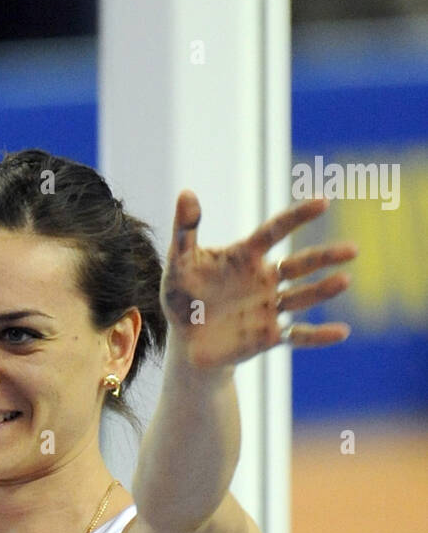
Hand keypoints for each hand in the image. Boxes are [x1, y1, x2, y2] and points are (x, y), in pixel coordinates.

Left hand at [161, 191, 356, 367]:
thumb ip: (185, 230)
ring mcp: (270, 308)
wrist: (185, 339)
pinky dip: (318, 335)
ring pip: (303, 297)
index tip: (323, 202)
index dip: (298, 216)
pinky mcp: (269, 336)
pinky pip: (298, 335)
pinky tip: (341, 331)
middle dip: (325, 257)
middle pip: (300, 264)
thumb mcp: (179, 263)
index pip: (275, 231)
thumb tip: (187, 193)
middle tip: (353, 250)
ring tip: (344, 281)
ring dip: (323, 290)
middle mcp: (265, 279)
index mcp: (246, 256)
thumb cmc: (182, 295)